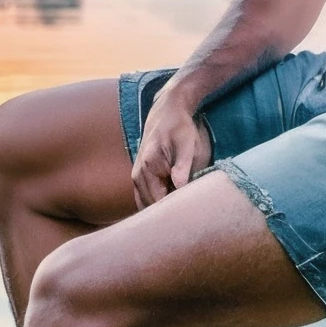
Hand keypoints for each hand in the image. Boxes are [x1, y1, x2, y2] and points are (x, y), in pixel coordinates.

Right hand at [131, 87, 212, 209]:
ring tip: (181, 209)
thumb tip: (179, 186)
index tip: (190, 213)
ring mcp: (135, 178)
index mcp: (149, 165)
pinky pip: (144, 199)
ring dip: (162, 209)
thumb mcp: (188, 143)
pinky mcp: (138, 179)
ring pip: (147, 205)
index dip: (175, 209)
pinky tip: (171, 203)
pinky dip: (156, 204)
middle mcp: (137, 174)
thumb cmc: (180, 128)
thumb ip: (184, 165)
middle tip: (189, 214)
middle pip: (152, 206)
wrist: (166, 113)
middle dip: (168, 212)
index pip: (159, 200)